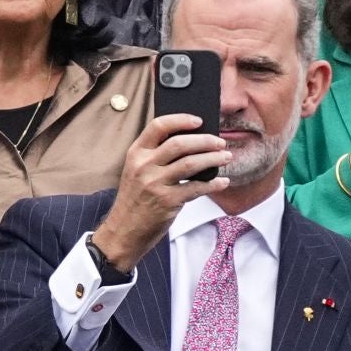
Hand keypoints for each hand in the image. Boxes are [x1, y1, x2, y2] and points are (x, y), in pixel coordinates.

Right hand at [94, 113, 231, 270]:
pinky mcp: (167, 201)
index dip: (181, 120)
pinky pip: (196, 188)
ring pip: (191, 163)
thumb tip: (191, 141)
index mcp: (136, 153)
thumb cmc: (135, 199)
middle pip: (180, 143)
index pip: (159, 126)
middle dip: (205, 140)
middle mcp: (144, 166)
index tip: (199, 120)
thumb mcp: (136, 171)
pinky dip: (213, 184)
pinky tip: (222, 181)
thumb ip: (155, 155)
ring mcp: (155, 183)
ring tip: (226, 157)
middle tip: (220, 143)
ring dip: (213, 159)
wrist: (124, 230)